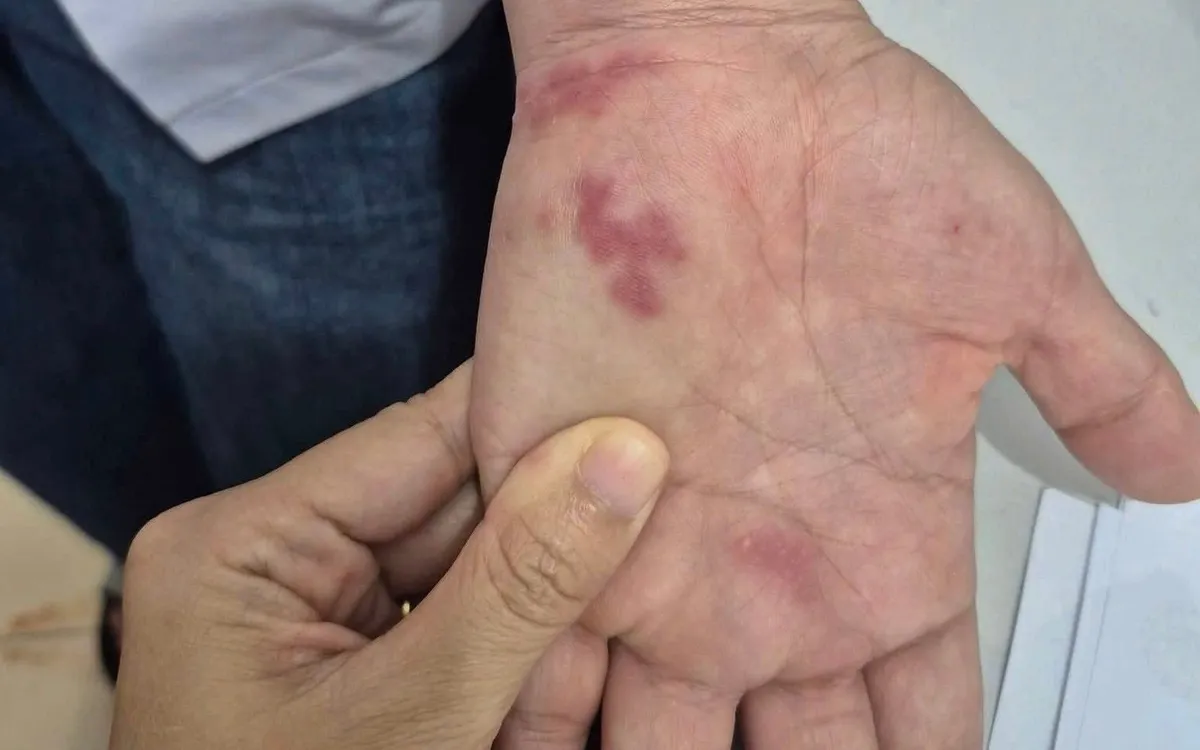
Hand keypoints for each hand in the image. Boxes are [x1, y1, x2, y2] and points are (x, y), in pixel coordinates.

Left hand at [109, 364, 669, 749]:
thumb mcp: (418, 719)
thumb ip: (522, 582)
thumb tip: (625, 448)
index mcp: (245, 544)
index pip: (418, 439)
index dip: (537, 421)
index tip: (647, 406)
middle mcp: (274, 563)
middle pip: (450, 511)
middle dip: (555, 531)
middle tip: (675, 514)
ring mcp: (313, 621)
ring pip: (468, 577)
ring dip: (549, 608)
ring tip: (648, 592)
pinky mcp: (351, 674)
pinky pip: (455, 635)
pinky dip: (520, 660)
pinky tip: (583, 667)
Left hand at [472, 3, 1199, 746]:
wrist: (704, 82)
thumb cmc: (865, 158)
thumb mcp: (1018, 280)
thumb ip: (1096, 385)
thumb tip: (1187, 466)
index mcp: (880, 539)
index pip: (917, 714)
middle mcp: (766, 565)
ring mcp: (651, 543)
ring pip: (650, 731)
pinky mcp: (543, 496)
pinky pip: (527, 647)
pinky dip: (525, 718)